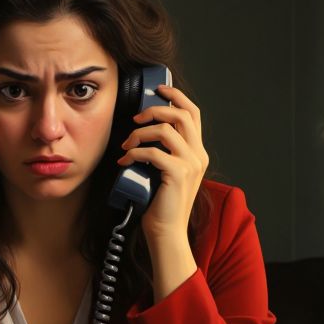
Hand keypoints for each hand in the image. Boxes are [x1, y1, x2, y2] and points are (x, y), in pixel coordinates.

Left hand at [117, 85, 206, 299]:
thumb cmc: (159, 204)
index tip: (158, 90)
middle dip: (155, 108)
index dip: (176, 96)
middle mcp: (198, 155)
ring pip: (167, 129)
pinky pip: (154, 152)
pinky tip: (125, 160)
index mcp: (197, 152)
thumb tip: (139, 129)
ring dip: (141, 132)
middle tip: (136, 117)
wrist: (166, 234)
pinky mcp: (178, 174)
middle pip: (182, 114)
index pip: (193, 113)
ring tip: (127, 145)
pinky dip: (135, 153)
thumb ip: (161, 151)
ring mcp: (191, 164)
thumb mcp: (162, 172)